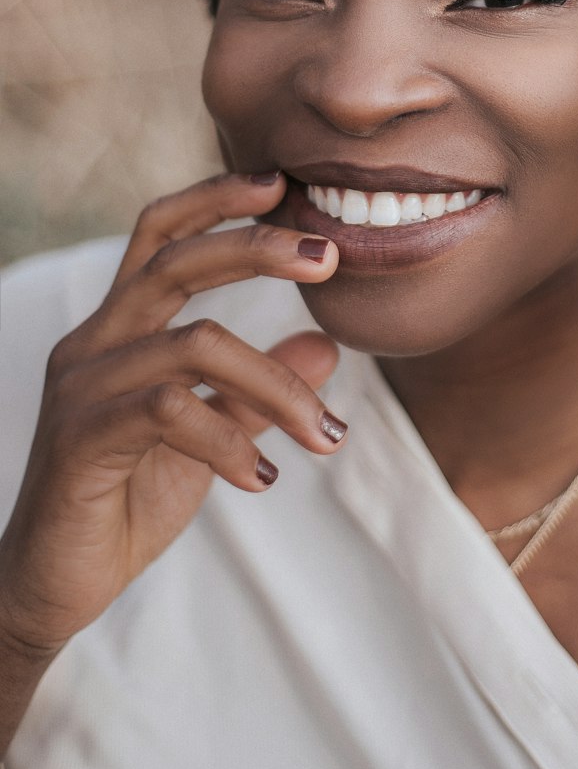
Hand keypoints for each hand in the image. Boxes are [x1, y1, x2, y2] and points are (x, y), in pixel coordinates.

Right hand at [0, 171, 342, 659]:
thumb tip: (327, 345)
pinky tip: (263, 480)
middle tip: (331, 256)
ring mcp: (83, 386)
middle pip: (175, 260)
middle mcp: (94, 342)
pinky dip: (231, 442)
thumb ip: (257, 390)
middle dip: (256, 246)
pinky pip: (172, 411)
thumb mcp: (209, 436)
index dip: (215, 197)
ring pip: (196, 342)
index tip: (281, 182)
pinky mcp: (82, 437)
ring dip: (277, 386)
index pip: (160, 234)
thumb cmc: (125, 500)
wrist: (54, 586)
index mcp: (120, 329)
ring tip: (326, 434)